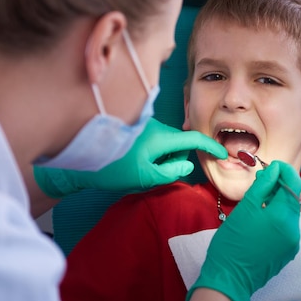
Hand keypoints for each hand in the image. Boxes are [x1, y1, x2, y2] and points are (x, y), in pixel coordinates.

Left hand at [33, 118, 226, 196]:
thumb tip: (187, 166)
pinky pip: (153, 140)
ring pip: (164, 142)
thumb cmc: (111, 167)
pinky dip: (151, 153)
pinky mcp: (134, 127)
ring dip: (160, 158)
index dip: (211, 147)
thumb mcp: (145, 176)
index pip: (194, 139)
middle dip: (175, 160)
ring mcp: (144, 124)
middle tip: (156, 175)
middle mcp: (155, 125)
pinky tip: (132, 162)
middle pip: (178, 142)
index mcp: (161, 136)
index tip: (223, 154)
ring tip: (139, 170)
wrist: (77, 155)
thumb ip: (171, 173)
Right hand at [187, 161, 300, 300]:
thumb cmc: (232, 241)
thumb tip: (274, 170)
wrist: (229, 277)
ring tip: (260, 196)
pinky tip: (263, 215)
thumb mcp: (244, 208)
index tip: (272, 165)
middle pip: (293, 199)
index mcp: (283, 217)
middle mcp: (294, 230)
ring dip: (279, 200)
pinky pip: (287, 227)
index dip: (285, 171)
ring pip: (290, 213)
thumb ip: (262, 186)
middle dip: (280, 185)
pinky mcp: (288, 251)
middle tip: (262, 178)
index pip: (293, 185)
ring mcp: (292, 242)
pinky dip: (278, 216)